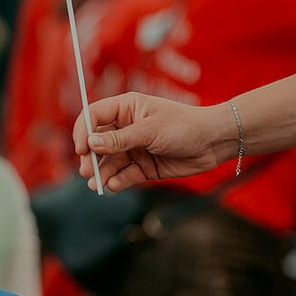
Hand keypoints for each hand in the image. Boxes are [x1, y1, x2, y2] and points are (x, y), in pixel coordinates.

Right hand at [73, 92, 229, 191]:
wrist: (215, 143)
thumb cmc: (185, 126)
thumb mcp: (150, 130)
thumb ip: (120, 139)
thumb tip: (91, 143)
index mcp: (125, 109)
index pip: (93, 116)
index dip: (83, 131)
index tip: (81, 148)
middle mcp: (125, 128)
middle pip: (96, 142)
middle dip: (90, 158)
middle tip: (87, 171)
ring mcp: (133, 148)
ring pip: (108, 162)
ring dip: (101, 173)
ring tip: (97, 185)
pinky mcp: (142, 166)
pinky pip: (124, 175)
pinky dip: (117, 181)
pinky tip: (114, 186)